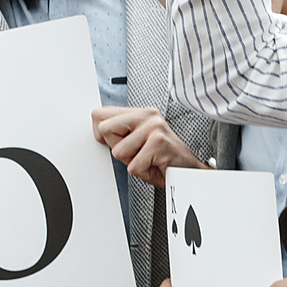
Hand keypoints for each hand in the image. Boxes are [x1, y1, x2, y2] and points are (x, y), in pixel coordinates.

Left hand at [93, 106, 208, 188]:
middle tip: (137, 153)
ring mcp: (154, 127)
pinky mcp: (158, 142)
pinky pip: (133, 166)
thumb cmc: (162, 160)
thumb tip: (97, 129)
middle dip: (117, 148)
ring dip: (131, 163)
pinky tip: (154, 166)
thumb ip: (119, 132)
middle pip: (104, 129)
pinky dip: (142, 172)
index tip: (117, 142)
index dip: (101, 134)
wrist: (189, 174)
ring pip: (118, 151)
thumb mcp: (137, 142)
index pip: (100, 114)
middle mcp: (147, 115)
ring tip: (147, 159)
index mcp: (140, 113)